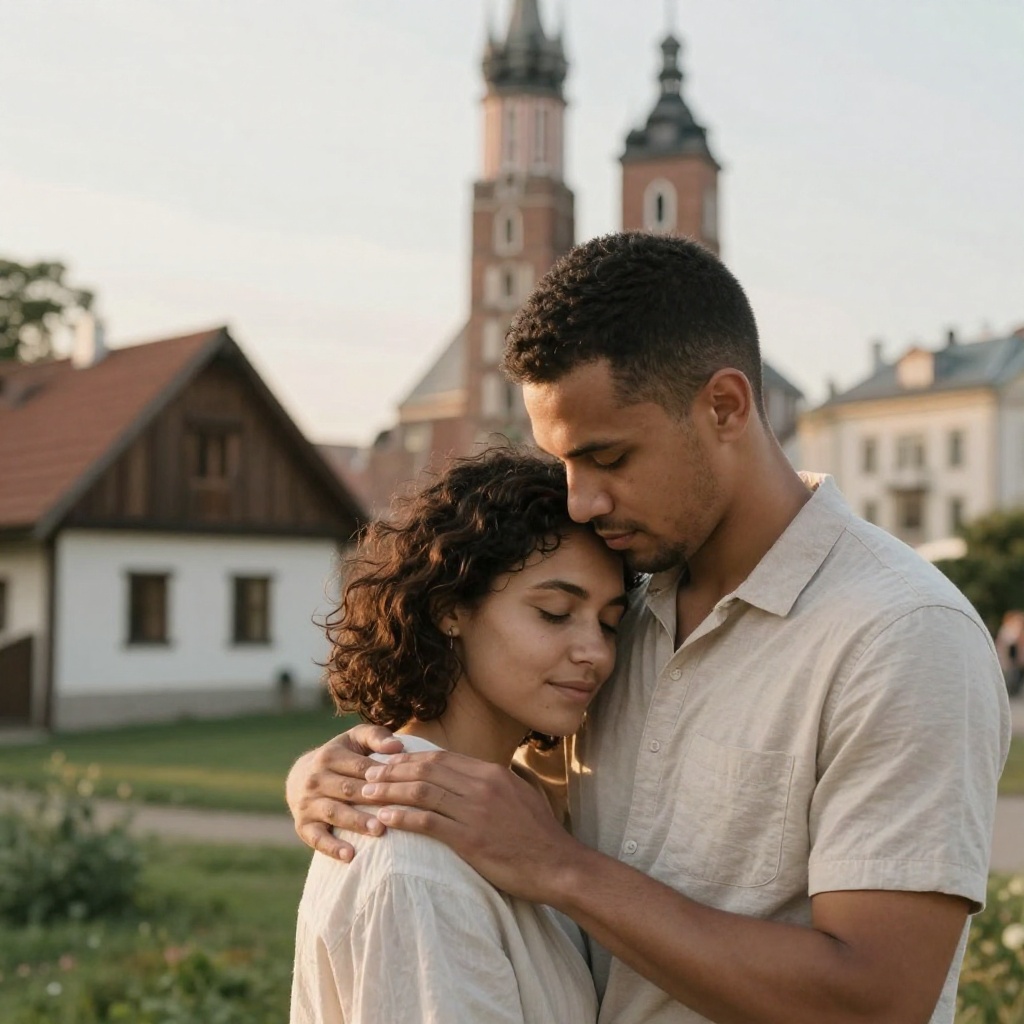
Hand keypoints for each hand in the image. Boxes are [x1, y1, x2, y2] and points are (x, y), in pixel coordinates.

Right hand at [286, 724, 403, 859]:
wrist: (300, 777)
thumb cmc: (341, 756)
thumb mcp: (354, 739)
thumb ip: (376, 737)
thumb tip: (398, 746)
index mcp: (330, 756)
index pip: (361, 767)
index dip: (382, 776)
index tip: (404, 784)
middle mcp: (316, 779)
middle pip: (348, 789)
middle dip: (372, 800)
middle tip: (397, 809)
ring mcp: (308, 803)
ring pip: (334, 812)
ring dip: (356, 822)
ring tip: (379, 830)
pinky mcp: (302, 826)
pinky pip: (316, 839)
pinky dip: (332, 848)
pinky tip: (350, 855)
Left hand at [360, 749, 580, 902]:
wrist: (558, 865)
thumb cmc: (539, 835)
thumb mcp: (519, 795)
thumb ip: (494, 783)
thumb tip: (473, 775)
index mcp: (492, 773)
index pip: (442, 757)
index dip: (411, 758)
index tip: (389, 762)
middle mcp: (482, 785)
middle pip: (427, 769)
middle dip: (393, 770)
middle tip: (368, 773)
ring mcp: (475, 811)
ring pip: (421, 792)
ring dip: (389, 791)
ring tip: (366, 794)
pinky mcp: (470, 839)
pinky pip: (427, 822)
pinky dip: (401, 818)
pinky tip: (383, 819)